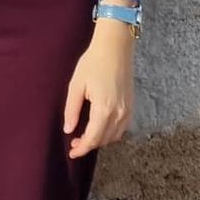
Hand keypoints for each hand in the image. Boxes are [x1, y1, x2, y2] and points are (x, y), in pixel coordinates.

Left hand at [62, 24, 134, 157]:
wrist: (115, 47)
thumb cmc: (93, 62)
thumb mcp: (76, 84)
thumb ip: (71, 109)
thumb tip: (68, 130)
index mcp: (104, 109)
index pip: (93, 138)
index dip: (82, 148)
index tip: (71, 152)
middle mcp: (119, 113)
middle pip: (104, 140)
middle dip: (89, 145)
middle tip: (75, 142)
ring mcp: (128, 110)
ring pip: (114, 136)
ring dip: (100, 140)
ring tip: (85, 135)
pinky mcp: (131, 106)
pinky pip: (122, 128)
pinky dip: (110, 133)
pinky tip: (100, 127)